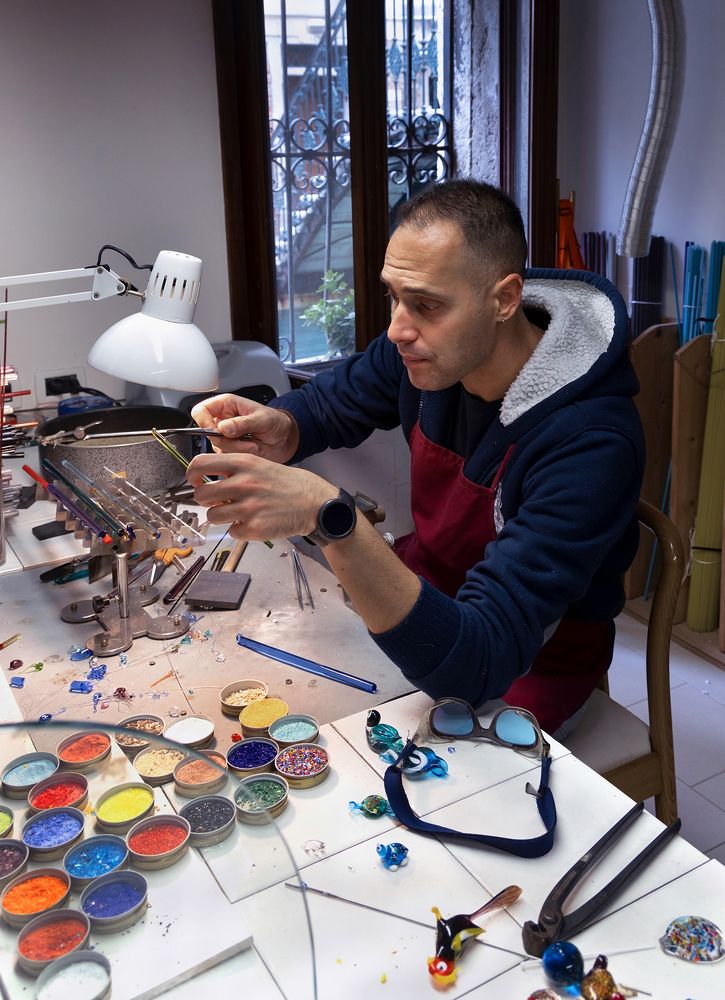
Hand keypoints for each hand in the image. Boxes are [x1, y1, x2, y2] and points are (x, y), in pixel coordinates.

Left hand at [187, 452, 336, 540]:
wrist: (314, 503)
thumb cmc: (287, 484)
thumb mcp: (260, 464)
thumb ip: (234, 469)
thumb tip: (206, 480)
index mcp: (244, 463)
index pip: (200, 463)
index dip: (191, 474)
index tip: (195, 480)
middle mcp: (243, 483)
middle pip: (201, 494)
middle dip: (205, 500)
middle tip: (217, 501)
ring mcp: (248, 507)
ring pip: (212, 516)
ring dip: (220, 517)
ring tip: (235, 513)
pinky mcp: (254, 528)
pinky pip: (231, 531)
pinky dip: (239, 530)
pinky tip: (252, 522)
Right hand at [191, 393, 298, 463]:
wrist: (284, 439)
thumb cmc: (275, 422)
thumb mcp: (262, 419)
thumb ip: (243, 423)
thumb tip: (224, 427)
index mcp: (226, 405)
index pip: (200, 411)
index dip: (204, 422)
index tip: (218, 431)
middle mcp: (222, 420)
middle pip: (206, 433)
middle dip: (227, 440)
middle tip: (245, 439)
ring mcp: (224, 436)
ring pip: (216, 447)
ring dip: (236, 449)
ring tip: (252, 443)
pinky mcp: (229, 449)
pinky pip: (225, 457)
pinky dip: (239, 456)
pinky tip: (250, 449)